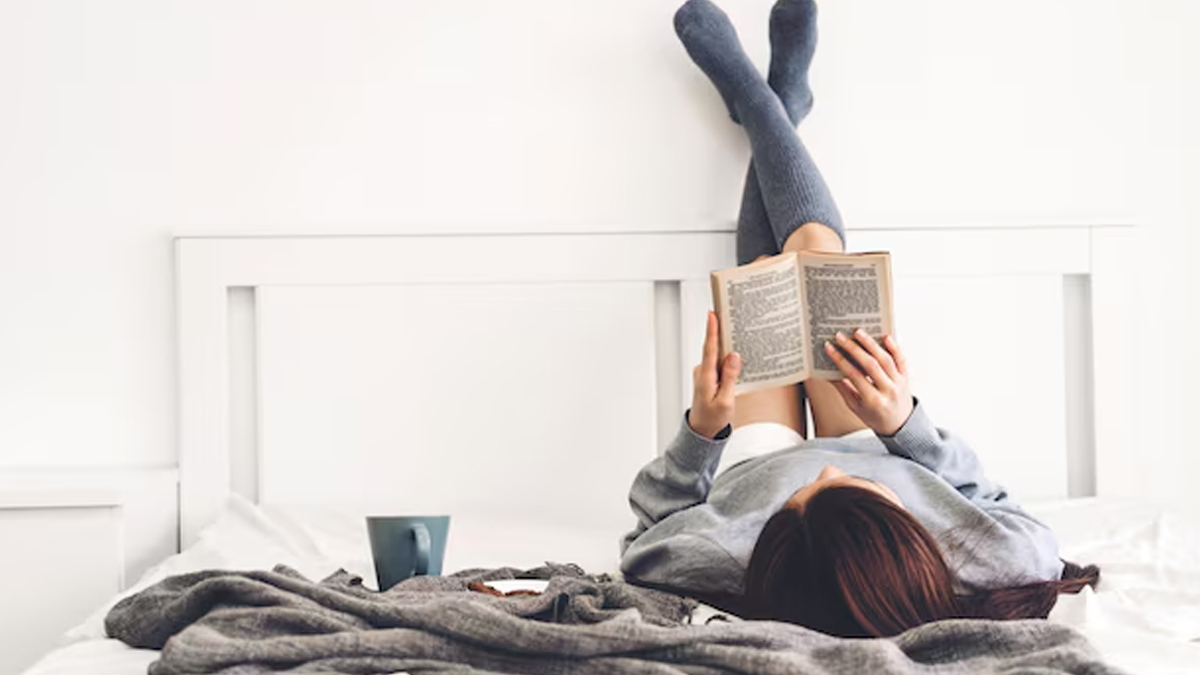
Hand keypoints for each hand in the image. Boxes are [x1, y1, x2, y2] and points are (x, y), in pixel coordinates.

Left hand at [689, 311, 741, 438]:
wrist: (702, 430)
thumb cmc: (713, 419)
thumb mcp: (726, 401)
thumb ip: (730, 377)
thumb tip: (733, 356)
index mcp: (705, 377)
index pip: (709, 349)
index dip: (711, 330)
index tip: (712, 314)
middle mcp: (702, 372)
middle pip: (714, 349)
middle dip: (722, 333)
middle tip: (731, 317)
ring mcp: (704, 374)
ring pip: (718, 357)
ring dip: (727, 349)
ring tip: (739, 338)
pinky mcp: (708, 377)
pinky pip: (719, 364)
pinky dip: (727, 361)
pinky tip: (736, 360)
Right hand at [824, 329, 913, 435]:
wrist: (900, 425)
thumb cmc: (875, 417)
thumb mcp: (856, 407)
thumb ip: (844, 389)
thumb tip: (829, 372)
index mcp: (873, 400)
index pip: (854, 375)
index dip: (840, 360)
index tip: (830, 348)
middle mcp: (888, 390)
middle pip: (870, 364)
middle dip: (853, 348)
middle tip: (841, 336)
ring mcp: (899, 382)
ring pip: (885, 359)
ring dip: (871, 344)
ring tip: (858, 332)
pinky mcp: (906, 376)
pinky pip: (901, 359)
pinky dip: (894, 347)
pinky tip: (884, 336)